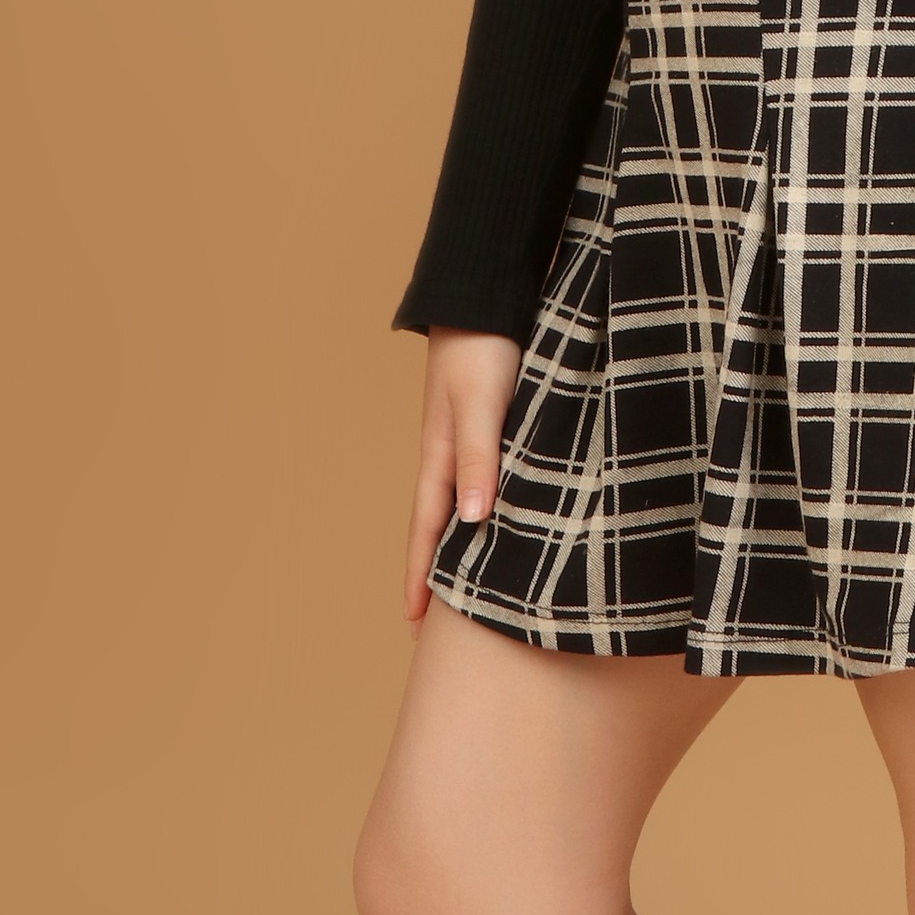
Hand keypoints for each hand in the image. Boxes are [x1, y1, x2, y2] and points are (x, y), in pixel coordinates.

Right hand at [406, 326, 520, 619]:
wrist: (486, 291)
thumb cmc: (483, 344)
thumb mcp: (480, 403)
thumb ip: (477, 458)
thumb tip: (472, 523)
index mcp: (440, 456)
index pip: (427, 530)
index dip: (420, 576)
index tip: (414, 624)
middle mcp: (450, 454)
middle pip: (438, 525)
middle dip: (434, 573)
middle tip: (435, 623)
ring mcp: (469, 439)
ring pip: (462, 504)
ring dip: (459, 544)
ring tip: (465, 584)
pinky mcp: (492, 422)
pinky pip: (486, 479)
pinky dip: (487, 509)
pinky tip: (500, 519)